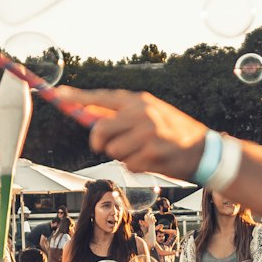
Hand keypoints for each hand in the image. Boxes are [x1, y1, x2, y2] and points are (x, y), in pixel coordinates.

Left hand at [51, 86, 207, 178]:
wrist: (203, 150)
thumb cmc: (172, 133)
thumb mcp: (150, 114)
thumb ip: (121, 115)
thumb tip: (88, 115)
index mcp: (138, 101)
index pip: (101, 97)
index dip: (77, 97)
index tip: (57, 94)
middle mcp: (141, 113)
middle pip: (99, 130)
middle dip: (99, 142)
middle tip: (107, 146)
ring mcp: (147, 133)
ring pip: (112, 151)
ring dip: (122, 156)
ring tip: (142, 152)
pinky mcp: (151, 152)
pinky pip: (127, 164)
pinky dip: (135, 166)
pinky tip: (151, 160)